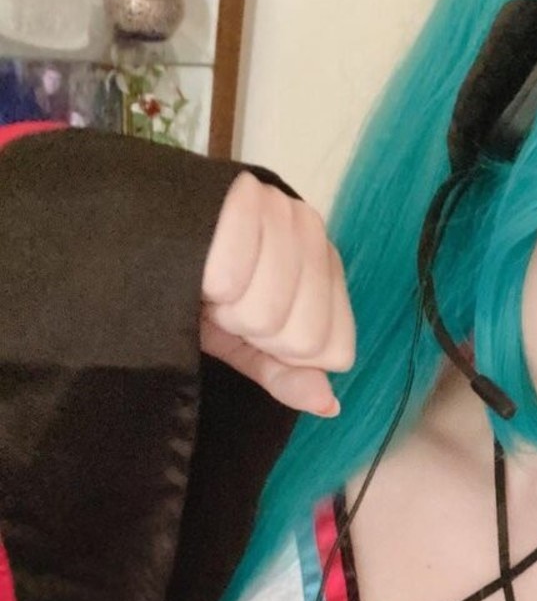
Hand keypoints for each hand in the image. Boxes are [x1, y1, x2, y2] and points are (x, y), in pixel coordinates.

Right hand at [200, 171, 355, 416]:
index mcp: (327, 267)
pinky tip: (196, 264)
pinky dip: (206, 287)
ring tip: (210, 283)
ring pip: (267, 316)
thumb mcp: (246, 341)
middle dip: (257, 335)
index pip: (336, 351)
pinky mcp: (243, 195)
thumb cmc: (198, 286)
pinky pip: (230, 283)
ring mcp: (282, 210)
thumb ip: (287, 375)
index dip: (287, 355)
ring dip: (226, 313)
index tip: (256, 327)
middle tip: (228, 303)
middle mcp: (313, 232)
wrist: (136, 230)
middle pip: (304, 339)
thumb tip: (329, 405)